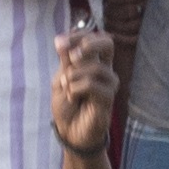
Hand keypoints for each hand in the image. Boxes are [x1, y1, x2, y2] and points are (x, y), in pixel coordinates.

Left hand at [48, 30, 124, 154]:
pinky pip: (94, 85)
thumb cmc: (67, 106)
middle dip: (88, 44)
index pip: (92, 37)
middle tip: (72, 56)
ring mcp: (108, 85)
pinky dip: (77, 88)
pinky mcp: (108, 100)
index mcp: (93, 62)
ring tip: (67, 86)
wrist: (69, 132)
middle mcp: (104, 71)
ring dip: (75, 75)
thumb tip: (60, 39)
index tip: (59, 42)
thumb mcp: (61, 79)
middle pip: (108, 43)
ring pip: (97, 67)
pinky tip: (73, 97)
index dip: (77, 35)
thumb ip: (65, 61)